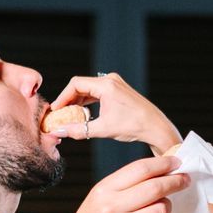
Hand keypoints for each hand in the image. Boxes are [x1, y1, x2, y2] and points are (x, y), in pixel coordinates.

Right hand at [48, 73, 182, 150]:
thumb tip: (59, 131)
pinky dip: (88, 102)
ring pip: (89, 89)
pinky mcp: (118, 90)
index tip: (56, 110)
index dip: (63, 97)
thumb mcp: (103, 129)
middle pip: (81, 86)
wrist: (156, 127)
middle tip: (60, 115)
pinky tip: (84, 114)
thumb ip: (78, 130)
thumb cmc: (134, 126)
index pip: (76, 84)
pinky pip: (97, 92)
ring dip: (78, 102)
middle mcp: (110, 80)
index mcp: (106, 85)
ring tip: (70, 116)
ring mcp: (115, 84)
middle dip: (69, 100)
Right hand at [53, 155, 189, 212]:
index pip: (140, 169)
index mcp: (103, 191)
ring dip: (167, 206)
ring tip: (162, 207)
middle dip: (175, 181)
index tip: (176, 162)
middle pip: (154, 187)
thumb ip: (124, 187)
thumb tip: (158, 173)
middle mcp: (111, 208)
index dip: (163, 164)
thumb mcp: (97, 200)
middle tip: (184, 180)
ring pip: (160, 210)